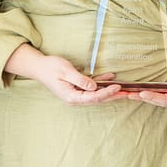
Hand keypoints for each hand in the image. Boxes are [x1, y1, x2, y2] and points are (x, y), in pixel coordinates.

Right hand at [6, 45, 121, 105]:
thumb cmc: (51, 68)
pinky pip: (92, 88)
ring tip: (124, 88)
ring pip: (97, 94)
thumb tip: (94, 87)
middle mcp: (75, 98)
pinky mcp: (77, 89)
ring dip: (110, 91)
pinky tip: (111, 77)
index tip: (118, 87)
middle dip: (113, 95)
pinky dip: (102, 83)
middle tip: (128, 93)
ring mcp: (76, 94)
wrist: (39, 67)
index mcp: (72, 97)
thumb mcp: (66, 71)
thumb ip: (80, 80)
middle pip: (98, 99)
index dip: (107, 93)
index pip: (93, 97)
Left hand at [127, 66, 166, 108]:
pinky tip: (136, 91)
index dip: (154, 97)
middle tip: (128, 94)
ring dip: (141, 96)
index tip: (144, 93)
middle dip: (142, 98)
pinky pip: (157, 94)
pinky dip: (146, 92)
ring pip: (155, 99)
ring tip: (127, 94)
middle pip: (157, 101)